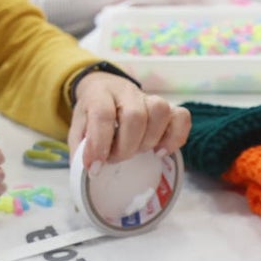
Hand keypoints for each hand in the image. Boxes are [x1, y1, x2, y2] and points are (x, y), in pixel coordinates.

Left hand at [67, 72, 190, 169]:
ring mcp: (149, 97)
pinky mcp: (167, 106)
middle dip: (126, 146)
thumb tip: (90, 172)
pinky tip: (160, 152)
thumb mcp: (78, 128)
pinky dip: (174, 138)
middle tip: (114, 158)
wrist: (105, 88)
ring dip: (149, 140)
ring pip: (160, 111)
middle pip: (135, 115)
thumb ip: (81, 148)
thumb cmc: (91, 113)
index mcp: (99, 94)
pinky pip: (182, 117)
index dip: (99, 144)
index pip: (103, 114)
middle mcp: (126, 91)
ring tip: (137, 152)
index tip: (95, 167)